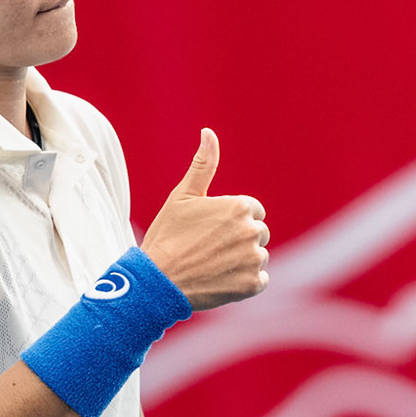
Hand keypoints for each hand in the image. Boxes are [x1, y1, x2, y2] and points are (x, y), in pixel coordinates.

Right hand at [141, 129, 269, 309]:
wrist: (156, 281)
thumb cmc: (167, 236)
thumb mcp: (182, 196)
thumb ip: (203, 165)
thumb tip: (209, 133)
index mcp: (240, 206)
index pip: (252, 211)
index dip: (231, 220)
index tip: (211, 230)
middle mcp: (252, 230)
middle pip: (258, 233)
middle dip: (239, 239)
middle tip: (209, 248)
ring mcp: (254, 258)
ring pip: (258, 256)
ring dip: (241, 261)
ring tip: (212, 265)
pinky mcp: (253, 284)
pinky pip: (259, 280)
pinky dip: (244, 282)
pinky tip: (220, 279)